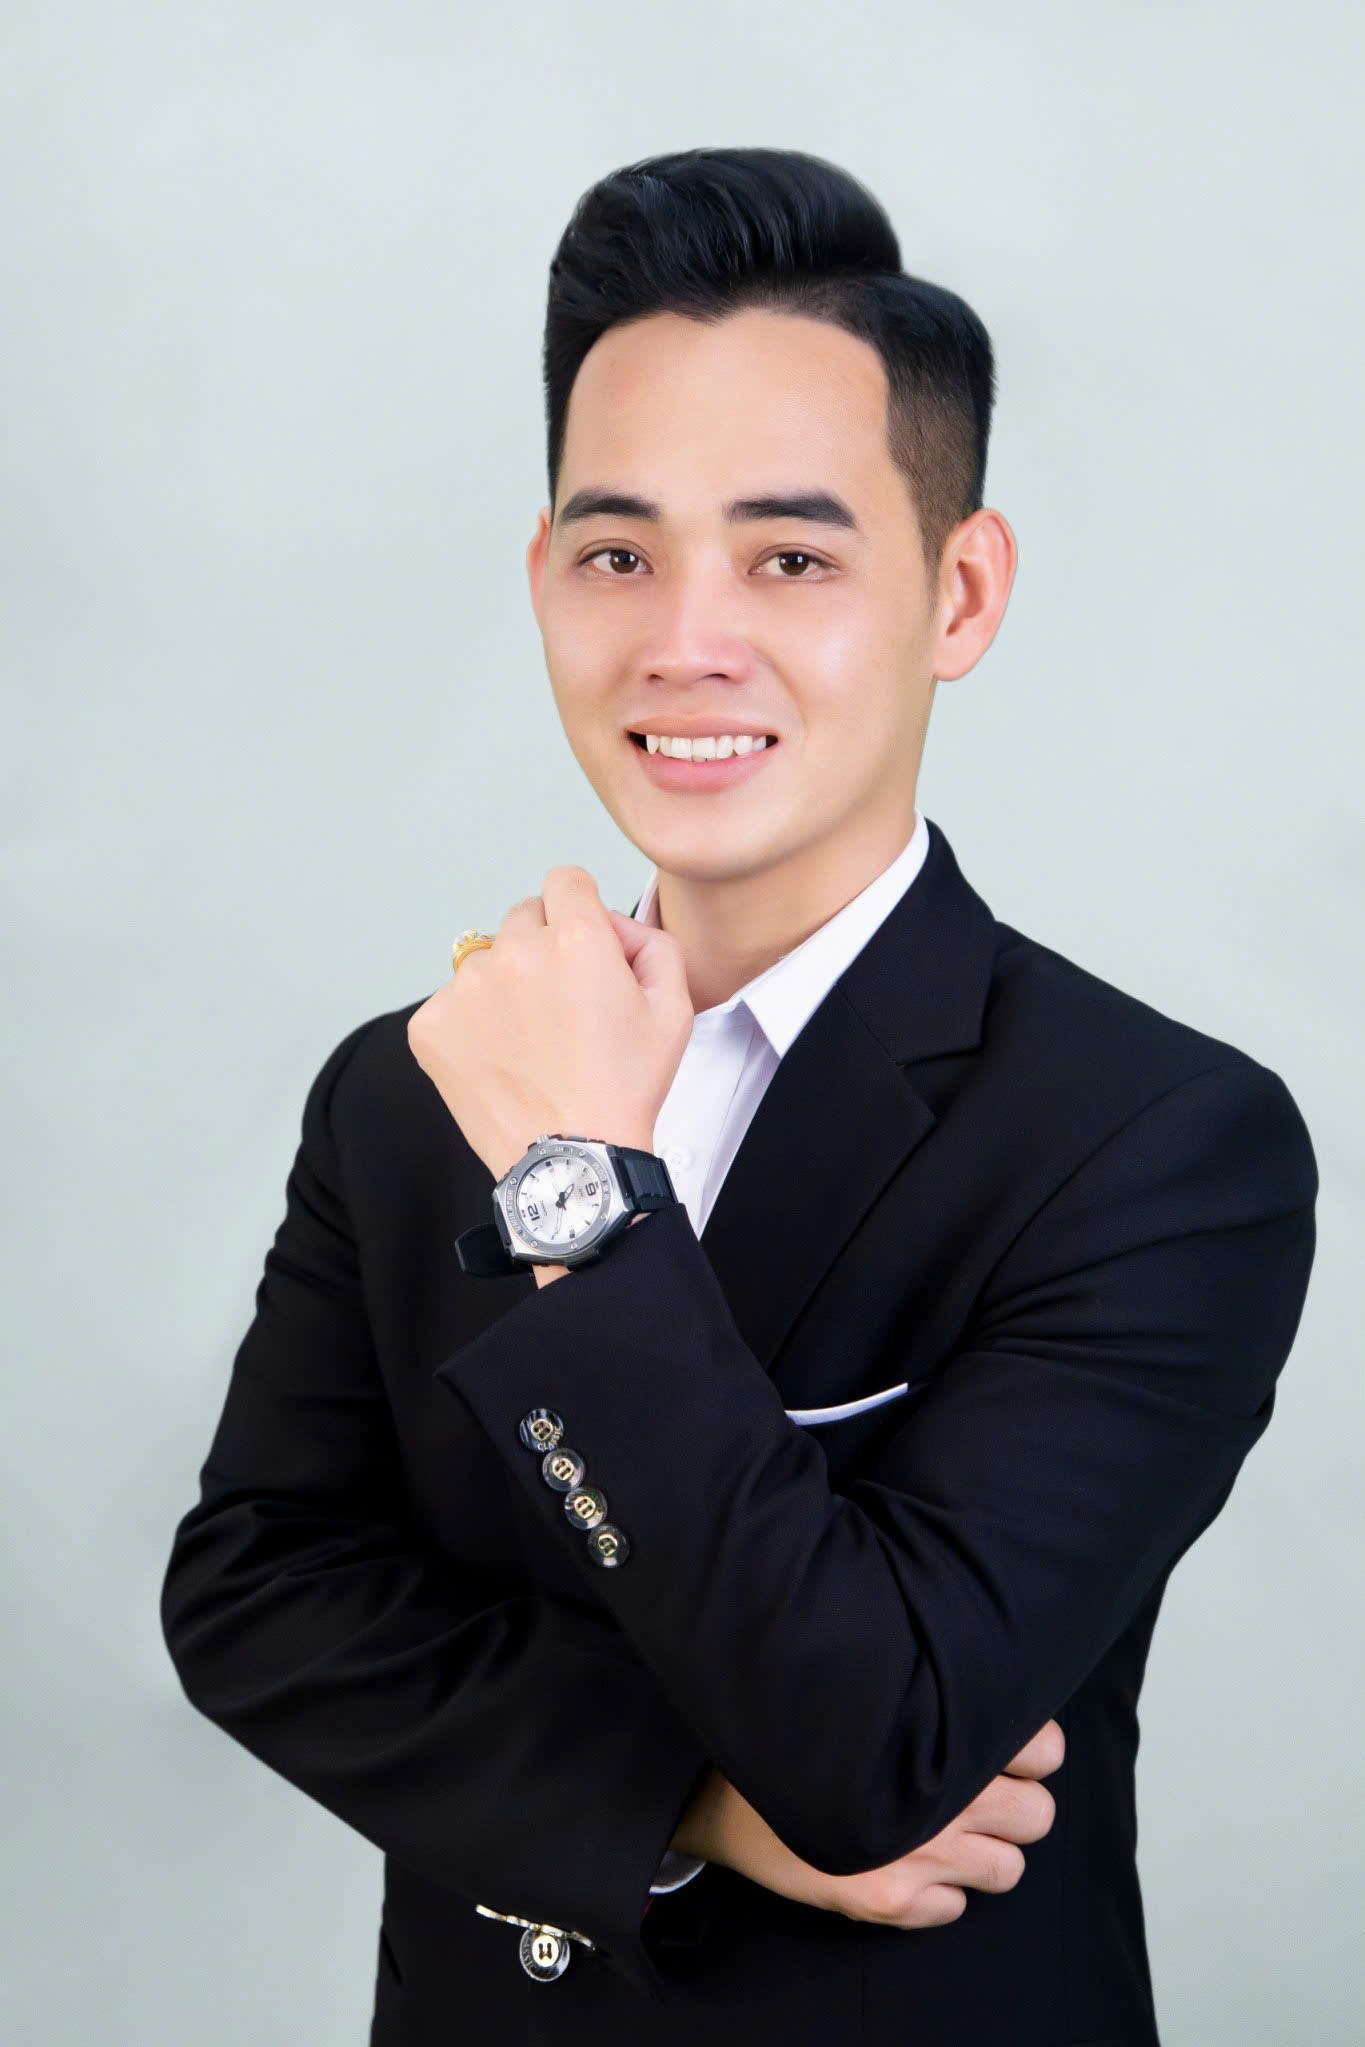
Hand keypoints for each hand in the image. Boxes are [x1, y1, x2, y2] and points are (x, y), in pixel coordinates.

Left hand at [407, 867, 692, 1182]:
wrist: (573, 1160)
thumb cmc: (623, 1089)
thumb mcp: (674, 1009)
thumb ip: (653, 943)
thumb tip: (617, 926)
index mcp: (575, 938)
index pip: (565, 881)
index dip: (581, 910)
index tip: (582, 942)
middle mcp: (514, 951)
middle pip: (524, 917)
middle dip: (544, 947)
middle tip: (563, 1004)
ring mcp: (465, 989)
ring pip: (486, 961)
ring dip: (506, 986)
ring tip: (532, 1041)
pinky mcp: (431, 1025)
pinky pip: (452, 1003)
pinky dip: (473, 1025)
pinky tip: (503, 1059)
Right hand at [675, 1720, 1064, 1927]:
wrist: (725, 1795)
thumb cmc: (803, 1736)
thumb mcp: (873, 1699)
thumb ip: (930, 1701)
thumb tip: (993, 1699)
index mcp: (937, 1735)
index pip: (1045, 1749)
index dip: (1031, 1750)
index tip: (1008, 1750)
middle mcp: (940, 1799)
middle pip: (1038, 1815)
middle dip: (1015, 1805)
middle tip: (981, 1796)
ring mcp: (920, 1856)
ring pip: (1009, 1869)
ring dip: (985, 1854)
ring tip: (946, 1834)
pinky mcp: (892, 1902)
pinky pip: (956, 1909)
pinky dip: (940, 1894)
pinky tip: (906, 1864)